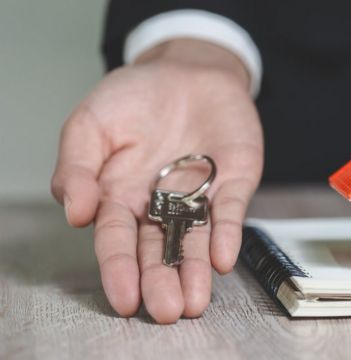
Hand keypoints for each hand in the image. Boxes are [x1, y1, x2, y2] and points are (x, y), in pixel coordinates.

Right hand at [50, 39, 262, 322]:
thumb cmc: (135, 97)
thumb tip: (74, 212)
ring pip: (195, 240)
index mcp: (121, 196)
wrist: (186, 69)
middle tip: (165, 310)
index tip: (124, 298)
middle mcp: (160, 205)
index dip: (119, 269)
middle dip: (160, 281)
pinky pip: (228, 211)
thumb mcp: (90, 124)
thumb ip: (76, 167)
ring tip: (193, 302)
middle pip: (158, 250)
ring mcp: (198, 196)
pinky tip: (222, 258)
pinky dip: (226, 233)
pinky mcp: (232, 182)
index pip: (118, 240)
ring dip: (194, 270)